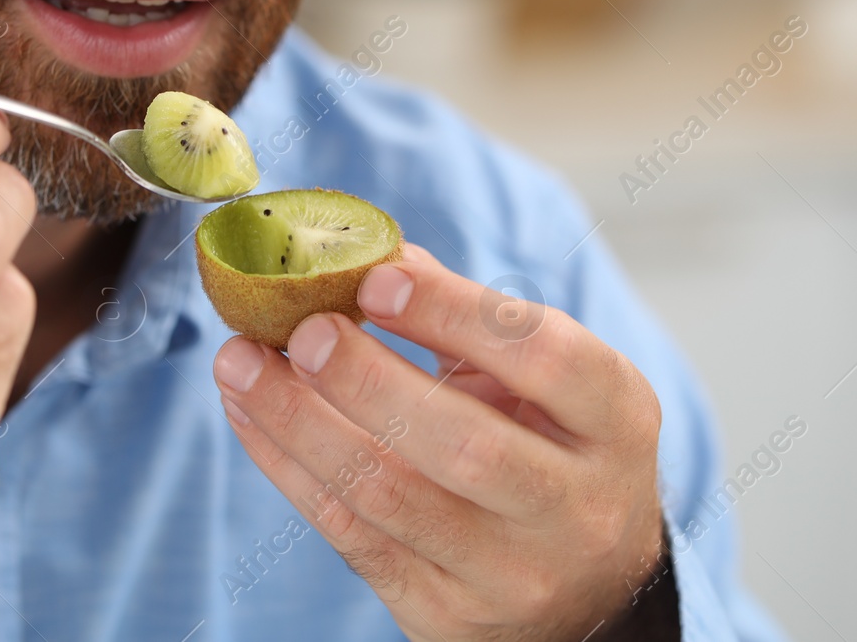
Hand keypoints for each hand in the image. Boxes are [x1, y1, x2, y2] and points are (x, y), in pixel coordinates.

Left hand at [212, 244, 665, 641]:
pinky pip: (351, 536)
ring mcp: (514, 573)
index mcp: (616, 422)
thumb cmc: (551, 449)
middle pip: (463, 442)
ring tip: (240, 364)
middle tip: (300, 329)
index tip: (375, 280)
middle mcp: (580, 506)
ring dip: (299, 422)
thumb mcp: (542, 380)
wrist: (588, 592)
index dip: (455, 315)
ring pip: (390, 495)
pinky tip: (250, 414)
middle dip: (365, 379)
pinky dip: (288, 467)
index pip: (546, 359)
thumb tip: (368, 251)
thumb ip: (467, 315)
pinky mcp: (447, 615)